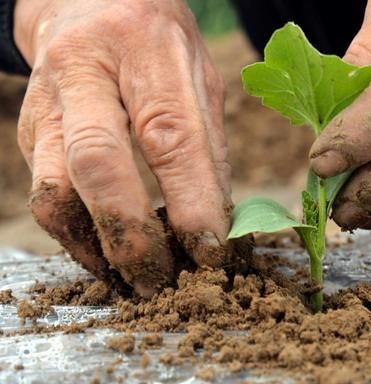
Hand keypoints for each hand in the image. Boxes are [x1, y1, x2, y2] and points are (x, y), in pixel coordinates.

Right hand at [14, 0, 231, 295]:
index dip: (192, 204)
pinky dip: (80, 237)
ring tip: (136, 278)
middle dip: (132, 235)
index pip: (170, 137)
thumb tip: (217, 225)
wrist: (86, 6)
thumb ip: (206, 148)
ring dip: (97, 248)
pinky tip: (109, 254)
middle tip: (163, 281)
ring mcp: (48, 106)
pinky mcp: (29, 132)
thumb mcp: (197, 78)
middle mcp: (85, 75)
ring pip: (55, 191)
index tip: (212, 253)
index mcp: (145, 52)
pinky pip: (47, 197)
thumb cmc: (156, 44)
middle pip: (97, 164)